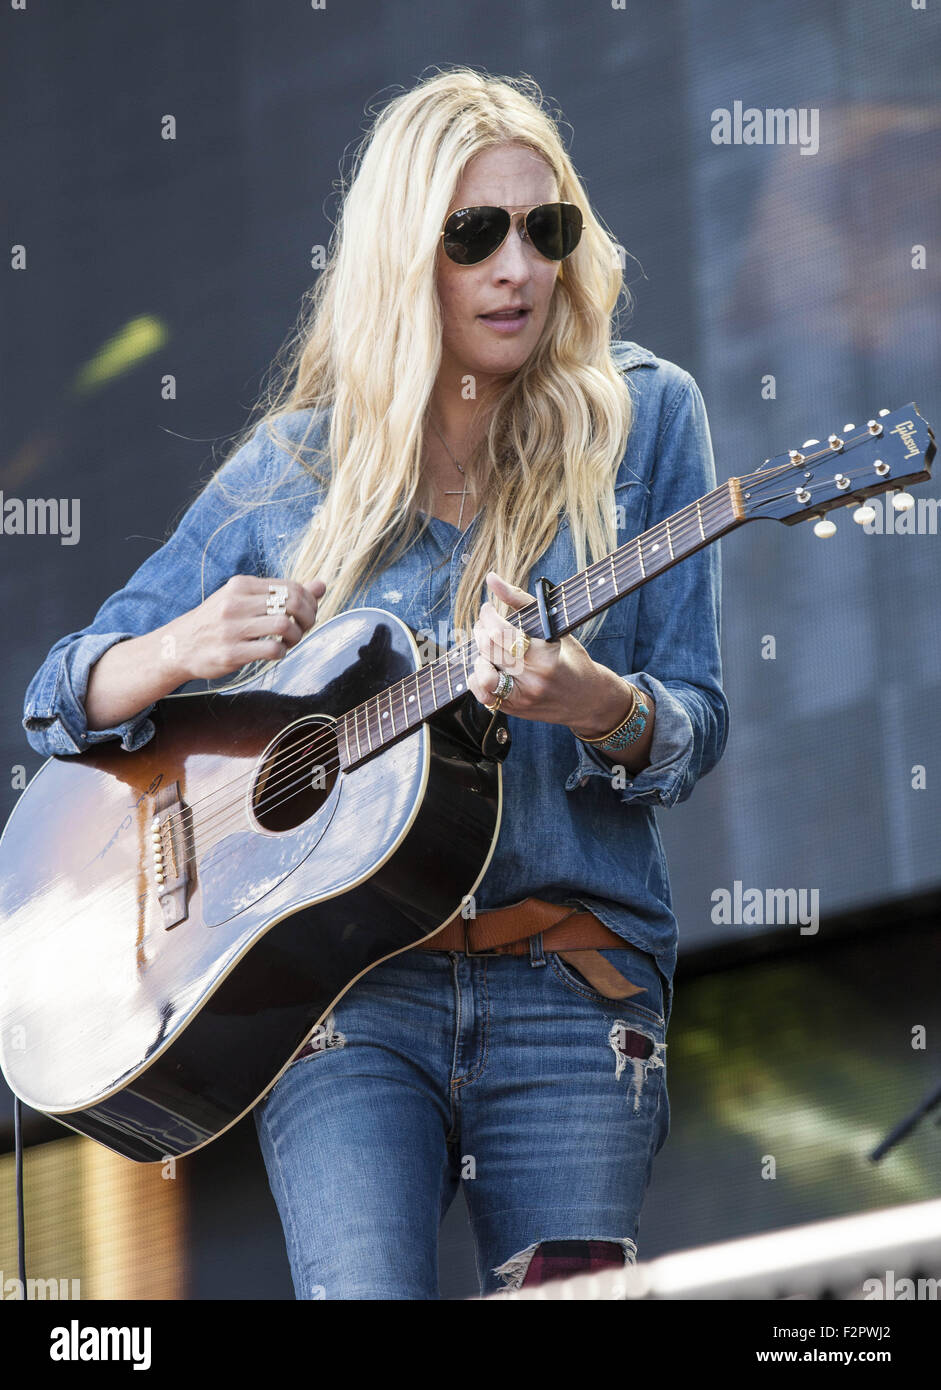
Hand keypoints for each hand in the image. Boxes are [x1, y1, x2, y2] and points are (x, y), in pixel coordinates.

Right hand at [167, 574, 325, 681]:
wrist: (178, 645)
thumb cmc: (217, 622)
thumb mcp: (245, 599)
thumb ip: (282, 593)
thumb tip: (321, 585)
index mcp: (241, 585)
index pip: (290, 587)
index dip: (308, 602)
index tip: (306, 614)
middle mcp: (236, 602)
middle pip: (291, 603)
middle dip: (307, 618)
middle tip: (303, 628)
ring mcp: (232, 628)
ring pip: (284, 625)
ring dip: (296, 636)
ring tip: (289, 641)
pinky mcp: (231, 652)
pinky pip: (272, 650)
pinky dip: (282, 652)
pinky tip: (276, 652)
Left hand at [467, 571, 618, 727]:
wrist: (588, 699)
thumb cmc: (571, 658)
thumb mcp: (554, 627)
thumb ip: (521, 600)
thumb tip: (491, 578)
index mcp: (545, 657)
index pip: (501, 633)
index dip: (488, 616)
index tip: (488, 609)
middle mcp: (532, 680)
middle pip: (489, 649)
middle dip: (481, 630)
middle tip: (486, 624)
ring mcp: (522, 698)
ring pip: (482, 674)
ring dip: (478, 655)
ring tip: (488, 648)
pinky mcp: (514, 710)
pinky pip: (483, 695)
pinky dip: (478, 677)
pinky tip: (488, 666)